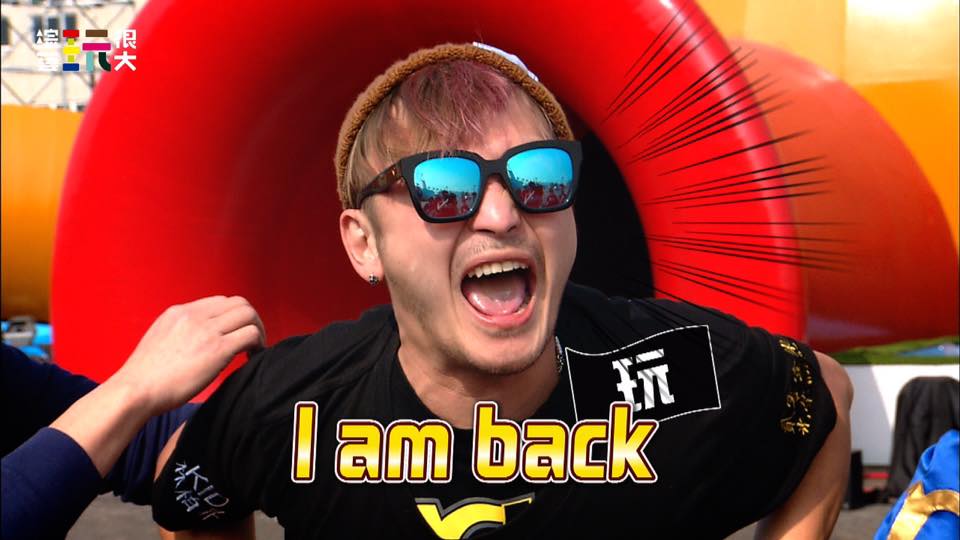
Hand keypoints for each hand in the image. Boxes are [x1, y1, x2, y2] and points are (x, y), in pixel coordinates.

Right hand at [110, 296, 265, 414]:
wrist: (135, 391)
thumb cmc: (146, 377)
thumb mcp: (159, 340)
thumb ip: (180, 333)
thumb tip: (198, 339)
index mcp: (179, 312)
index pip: (220, 302)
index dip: (233, 317)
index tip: (235, 334)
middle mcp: (194, 316)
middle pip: (239, 303)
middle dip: (251, 320)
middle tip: (252, 342)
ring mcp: (207, 331)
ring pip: (249, 315)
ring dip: (258, 331)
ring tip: (254, 350)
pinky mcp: (217, 349)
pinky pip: (251, 335)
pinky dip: (258, 345)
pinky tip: (252, 359)